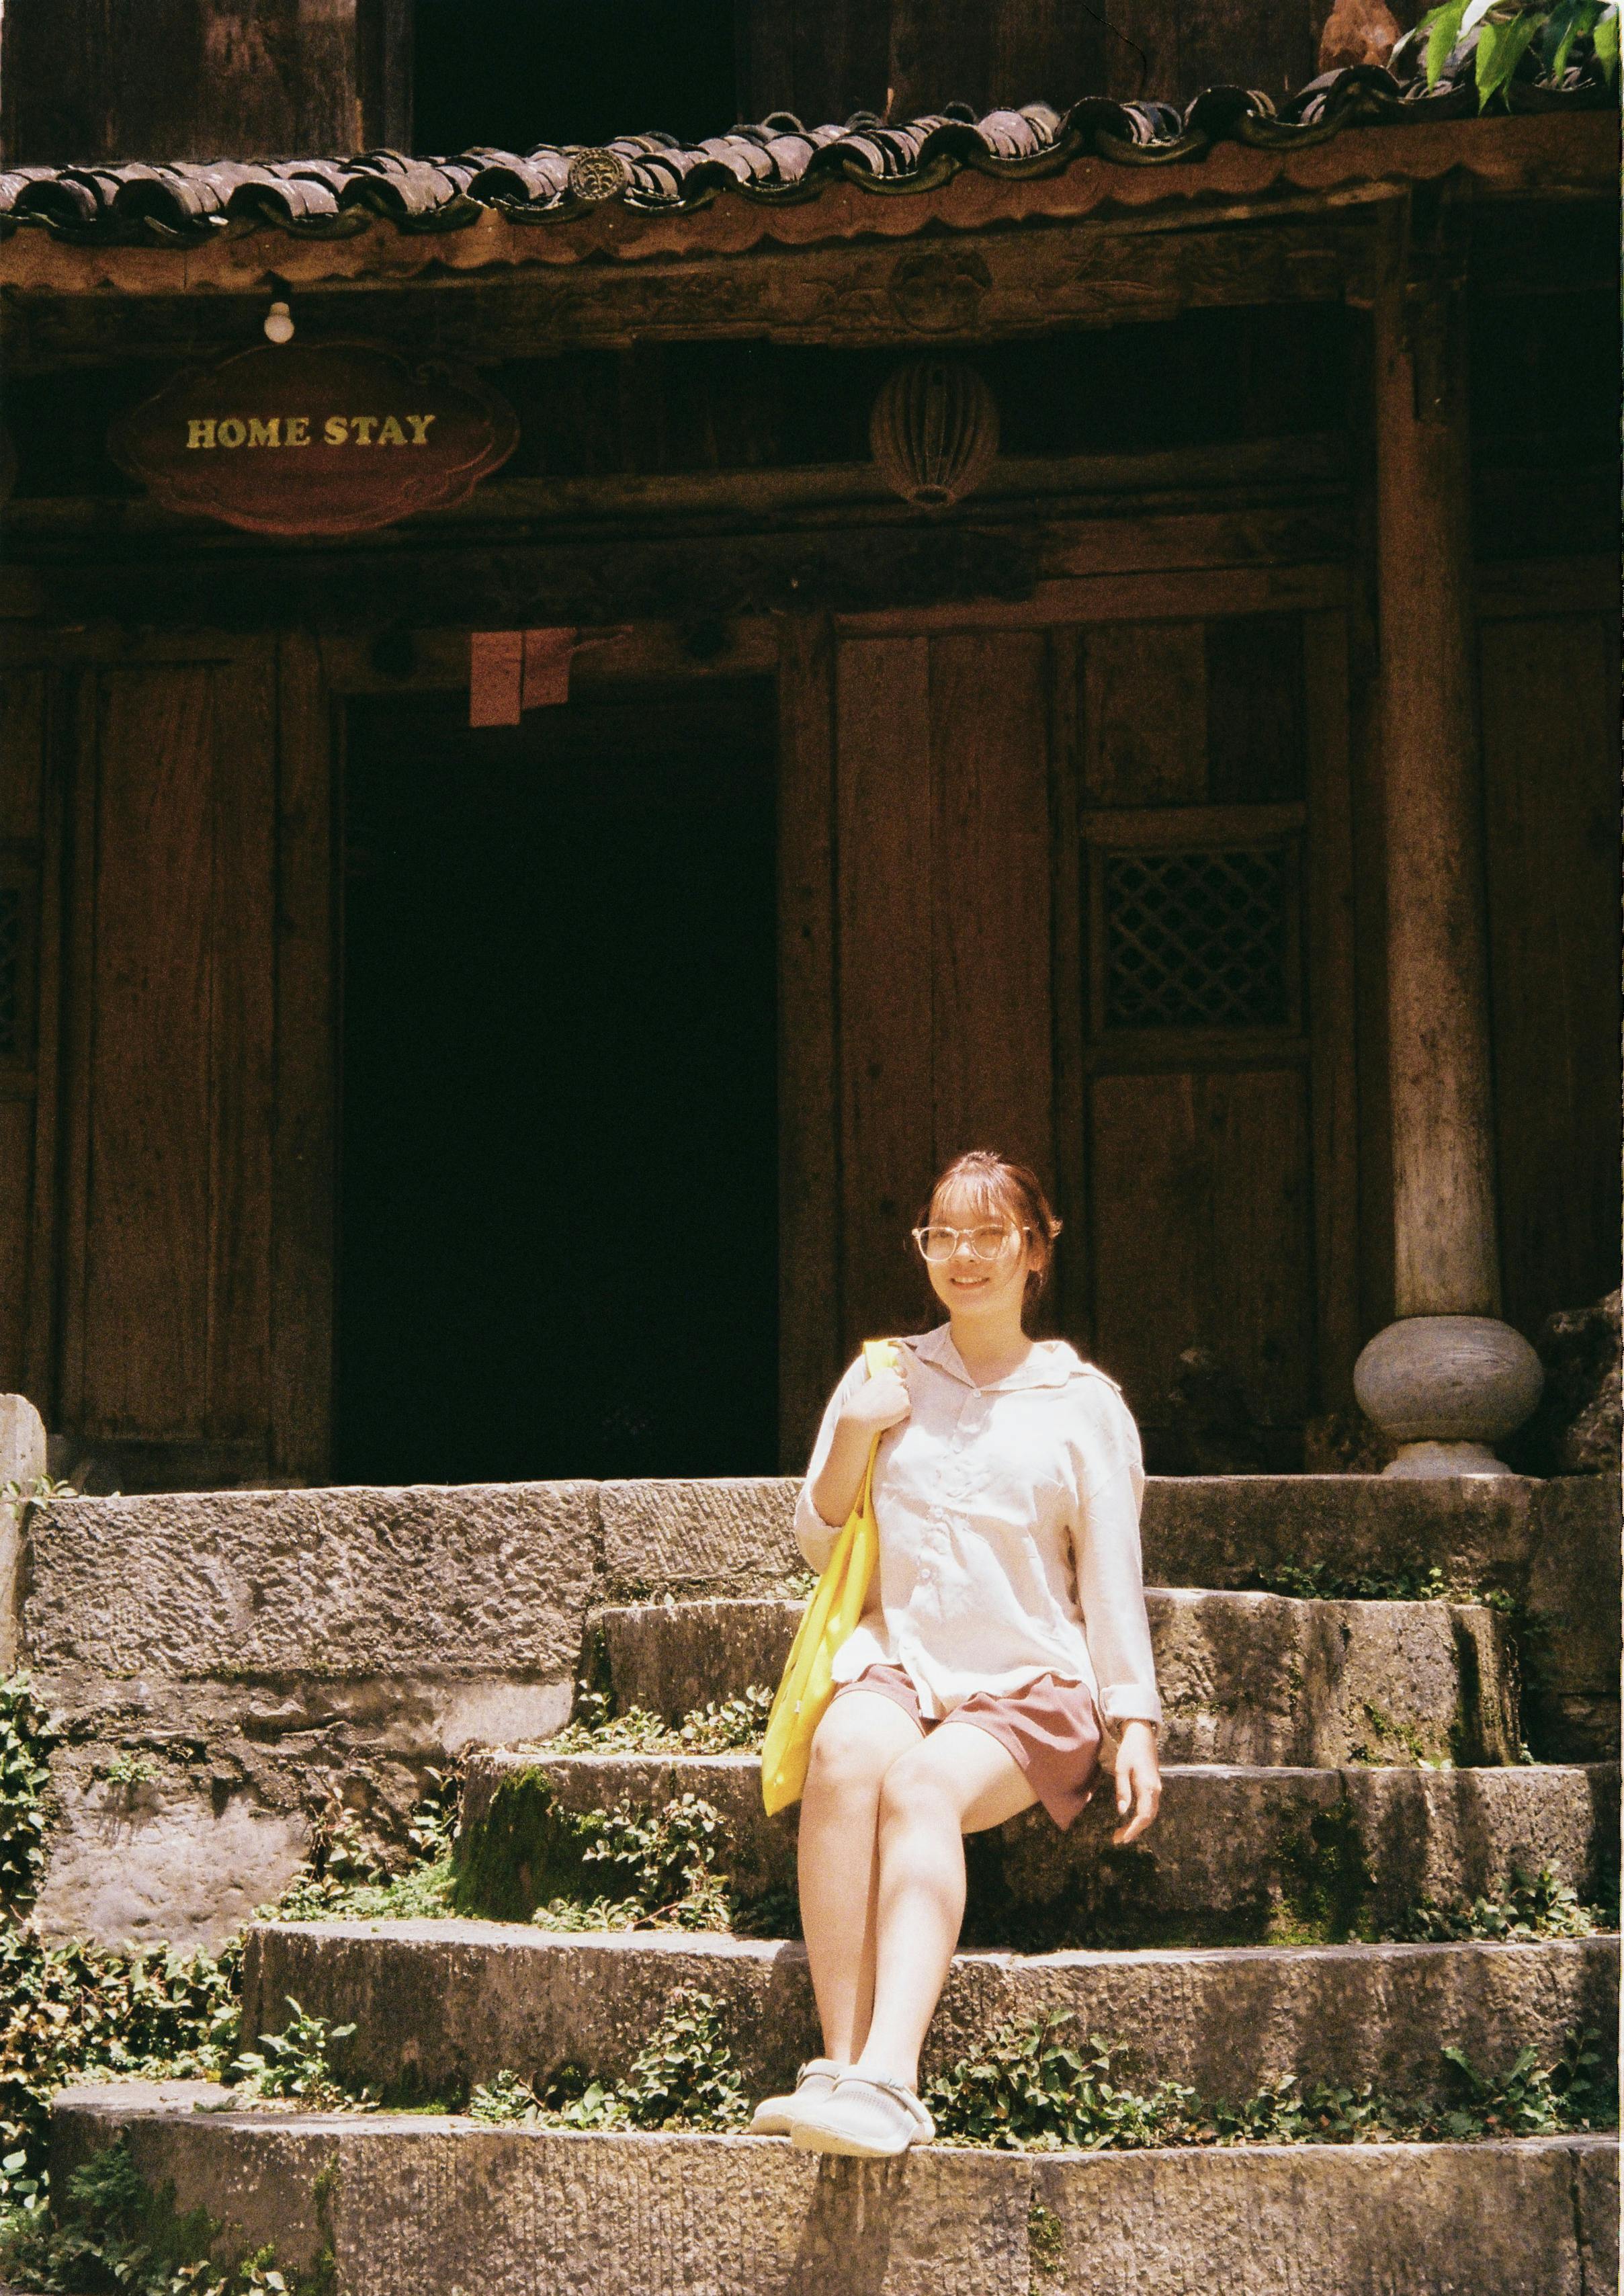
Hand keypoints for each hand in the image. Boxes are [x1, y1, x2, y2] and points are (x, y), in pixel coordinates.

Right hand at [839, 1365, 910, 1437]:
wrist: (859, 1416)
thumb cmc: (860, 1403)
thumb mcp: (871, 1385)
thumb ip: (883, 1383)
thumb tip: (890, 1389)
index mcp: (887, 1372)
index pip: (901, 1371)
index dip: (899, 1379)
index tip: (896, 1386)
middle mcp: (897, 1380)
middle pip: (904, 1385)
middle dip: (899, 1393)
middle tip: (889, 1403)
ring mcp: (903, 1392)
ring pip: (906, 1398)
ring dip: (901, 1403)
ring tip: (886, 1411)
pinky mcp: (907, 1405)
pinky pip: (907, 1410)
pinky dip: (901, 1414)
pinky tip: (889, 1417)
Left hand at [1110, 1720, 1160, 1845]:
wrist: (1142, 1735)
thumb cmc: (1129, 1750)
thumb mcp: (1121, 1769)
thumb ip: (1123, 1790)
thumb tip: (1122, 1812)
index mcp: (1148, 1787)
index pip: (1143, 1816)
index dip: (1133, 1830)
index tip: (1122, 1839)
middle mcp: (1155, 1790)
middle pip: (1148, 1818)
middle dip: (1134, 1831)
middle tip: (1118, 1839)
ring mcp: (1157, 1788)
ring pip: (1150, 1814)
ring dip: (1137, 1825)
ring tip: (1122, 1833)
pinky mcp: (1154, 1786)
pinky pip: (1150, 1807)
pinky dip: (1141, 1817)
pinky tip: (1131, 1820)